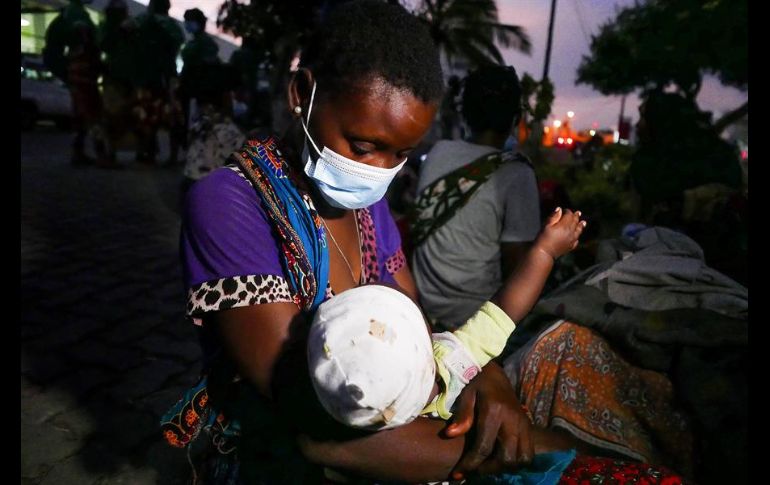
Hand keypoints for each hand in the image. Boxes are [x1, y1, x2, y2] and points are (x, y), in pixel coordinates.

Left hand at [443, 362, 533, 478]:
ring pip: (522, 458)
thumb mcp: (466, 395)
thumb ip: (462, 415)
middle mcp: (512, 420)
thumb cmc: (476, 383)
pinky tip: (502, 459)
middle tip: (474, 470)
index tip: (458, 474)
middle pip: (507, 457)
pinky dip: (517, 461)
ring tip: (488, 465)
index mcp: (494, 411)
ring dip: (505, 467)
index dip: (470, 464)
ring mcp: (524, 424)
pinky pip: (529, 453)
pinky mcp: (529, 427)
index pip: (484, 447)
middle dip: (489, 469)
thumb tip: (451, 434)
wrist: (495, 373)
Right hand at [534, 207, 585, 259]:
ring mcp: (572, 240)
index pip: (569, 215)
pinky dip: (577, 236)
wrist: (544, 253)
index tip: (565, 210)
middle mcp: (570, 232)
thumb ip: (554, 217)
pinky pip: (576, 240)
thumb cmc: (543, 238)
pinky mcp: (570, 246)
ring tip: (583, 222)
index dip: (567, 211)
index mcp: (564, 225)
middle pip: (575, 222)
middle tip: (578, 213)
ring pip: (578, 230)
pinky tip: (576, 235)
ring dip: (580, 225)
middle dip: (576, 216)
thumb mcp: (546, 225)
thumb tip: (559, 209)